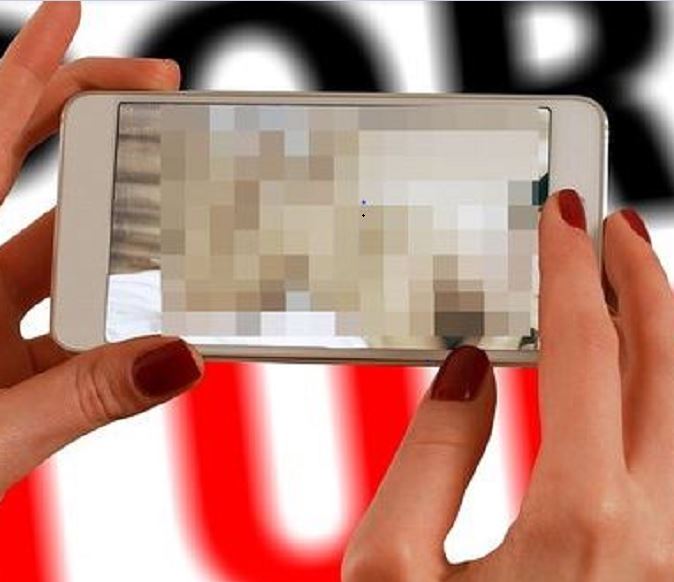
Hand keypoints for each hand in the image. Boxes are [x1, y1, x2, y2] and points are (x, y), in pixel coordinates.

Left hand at [0, 3, 203, 496]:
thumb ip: (89, 396)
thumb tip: (178, 355)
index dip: (25, 69)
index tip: (67, 13)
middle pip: (24, 166)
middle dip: (86, 115)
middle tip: (152, 88)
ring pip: (63, 247)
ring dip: (120, 222)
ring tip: (178, 194)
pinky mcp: (15, 358)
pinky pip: (77, 311)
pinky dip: (122, 301)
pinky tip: (160, 298)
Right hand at [343, 189, 672, 580]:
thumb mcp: (391, 567)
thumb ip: (431, 452)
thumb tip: (468, 371)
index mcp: (578, 525)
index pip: (583, 349)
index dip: (571, 270)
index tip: (563, 217)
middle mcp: (652, 540)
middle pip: (669, 368)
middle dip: (645, 282)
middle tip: (616, 229)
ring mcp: (669, 562)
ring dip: (661, 336)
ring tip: (626, 289)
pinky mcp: (659, 574)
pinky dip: (658, 398)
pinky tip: (629, 383)